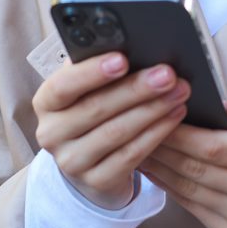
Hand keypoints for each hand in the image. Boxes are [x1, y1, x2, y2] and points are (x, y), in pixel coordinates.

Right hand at [32, 52, 190, 209]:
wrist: (92, 161)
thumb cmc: (95, 110)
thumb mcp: (89, 88)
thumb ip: (101, 68)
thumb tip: (135, 45)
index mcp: (46, 101)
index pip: (63, 85)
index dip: (92, 72)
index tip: (122, 59)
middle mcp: (51, 134)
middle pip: (96, 108)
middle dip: (136, 89)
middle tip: (168, 74)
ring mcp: (71, 162)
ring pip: (116, 133)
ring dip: (152, 110)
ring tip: (180, 92)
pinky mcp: (96, 182)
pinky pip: (130, 156)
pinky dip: (156, 134)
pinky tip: (175, 117)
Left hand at [140, 100, 226, 227]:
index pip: (216, 146)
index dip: (184, 133)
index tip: (160, 115)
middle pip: (197, 168)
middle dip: (164, 147)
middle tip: (140, 128)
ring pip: (189, 188)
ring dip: (160, 167)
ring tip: (142, 146)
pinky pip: (190, 206)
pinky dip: (169, 187)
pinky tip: (156, 170)